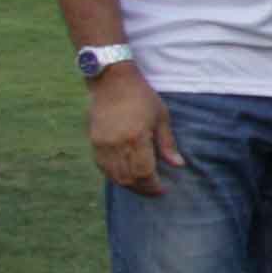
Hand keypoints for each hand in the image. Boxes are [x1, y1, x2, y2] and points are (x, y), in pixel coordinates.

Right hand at [85, 66, 179, 195]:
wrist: (112, 82)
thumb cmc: (142, 97)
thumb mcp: (162, 117)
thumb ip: (167, 143)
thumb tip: (178, 165)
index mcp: (136, 138)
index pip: (144, 173)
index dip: (153, 186)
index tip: (163, 190)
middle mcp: (117, 144)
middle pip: (128, 178)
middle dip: (143, 189)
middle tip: (154, 191)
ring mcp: (102, 144)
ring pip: (114, 176)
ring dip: (129, 185)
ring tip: (142, 186)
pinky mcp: (93, 142)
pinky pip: (103, 167)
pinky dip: (115, 176)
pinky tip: (126, 176)